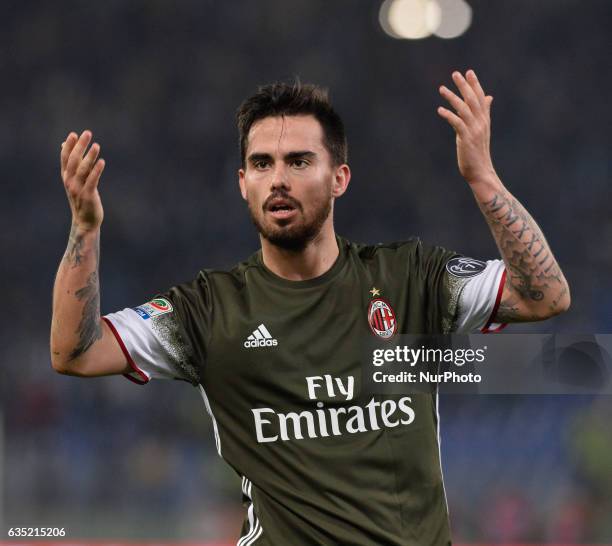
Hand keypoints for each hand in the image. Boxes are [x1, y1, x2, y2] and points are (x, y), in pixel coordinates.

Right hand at [60, 130, 105, 231]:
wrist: (85, 221)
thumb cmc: (81, 198)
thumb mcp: (74, 181)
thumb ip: (72, 164)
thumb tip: (64, 144)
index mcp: (66, 177)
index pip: (65, 158)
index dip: (69, 146)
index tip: (74, 134)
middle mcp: (70, 181)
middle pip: (74, 160)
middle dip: (80, 146)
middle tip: (87, 133)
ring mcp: (78, 189)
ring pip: (83, 169)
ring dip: (90, 156)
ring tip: (96, 145)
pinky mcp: (88, 196)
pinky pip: (92, 181)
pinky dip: (96, 171)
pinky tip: (102, 162)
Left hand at [437, 69, 495, 184]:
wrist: (480, 172)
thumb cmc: (478, 153)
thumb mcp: (481, 131)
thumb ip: (483, 114)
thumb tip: (488, 98)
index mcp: (484, 120)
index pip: (481, 98)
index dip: (475, 85)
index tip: (469, 72)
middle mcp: (481, 123)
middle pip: (472, 99)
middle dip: (464, 85)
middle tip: (455, 73)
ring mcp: (474, 130)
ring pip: (464, 108)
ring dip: (452, 97)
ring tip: (441, 89)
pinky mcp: (466, 139)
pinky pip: (457, 123)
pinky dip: (449, 115)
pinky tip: (440, 110)